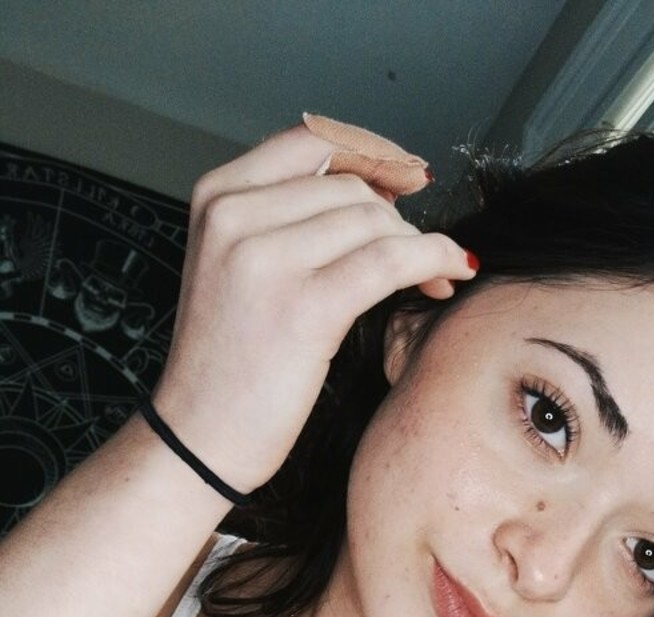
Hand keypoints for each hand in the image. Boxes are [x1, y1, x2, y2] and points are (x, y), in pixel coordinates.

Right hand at [149, 122, 476, 494]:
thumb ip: (285, 220)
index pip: (315, 141)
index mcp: (217, 195)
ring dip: (420, 247)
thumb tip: (374, 193)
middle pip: (353, 188)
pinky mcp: (305, 307)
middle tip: (420, 259)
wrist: (200, 434)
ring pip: (377, 222)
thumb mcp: (236, 266)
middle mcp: (236, 216)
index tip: (406, 187)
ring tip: (433, 278)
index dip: (374, 157)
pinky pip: (391, 261)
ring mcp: (266, 260)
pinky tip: (449, 276)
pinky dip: (434, 261)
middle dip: (400, 221)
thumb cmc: (228, 364)